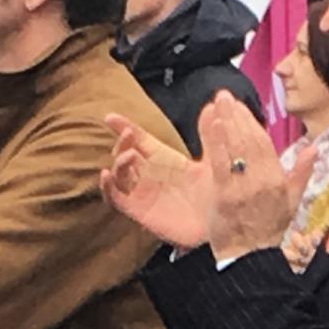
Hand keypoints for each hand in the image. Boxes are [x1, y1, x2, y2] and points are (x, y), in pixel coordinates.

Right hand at [103, 115, 211, 249]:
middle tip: (130, 135)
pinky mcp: (139, 211)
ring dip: (119, 163)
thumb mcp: (213, 159)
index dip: (124, 126)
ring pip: (118, 174)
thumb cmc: (216, 192)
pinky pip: (115, 199)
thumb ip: (209, 135)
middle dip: (123, 142)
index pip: (138, 138)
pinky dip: (107, 188)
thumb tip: (211, 107)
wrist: (221, 222)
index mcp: (163, 158)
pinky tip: (107, 176)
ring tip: (130, 156)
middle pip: (125, 153)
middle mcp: (149, 174)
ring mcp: (143, 192)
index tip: (110, 118)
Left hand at [199, 95, 307, 262]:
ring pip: (235, 147)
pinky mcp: (225, 195)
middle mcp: (262, 180)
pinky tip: (211, 124)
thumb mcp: (293, 202)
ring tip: (218, 103)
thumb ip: (302, 173)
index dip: (251, 121)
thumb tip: (314, 149)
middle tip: (225, 96)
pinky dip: (215, 141)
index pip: (263, 143)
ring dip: (225, 122)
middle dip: (236, 115)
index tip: (240, 105)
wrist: (250, 258)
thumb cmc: (269, 230)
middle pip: (248, 140)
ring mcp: (243, 187)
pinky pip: (220, 162)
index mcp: (278, 180)